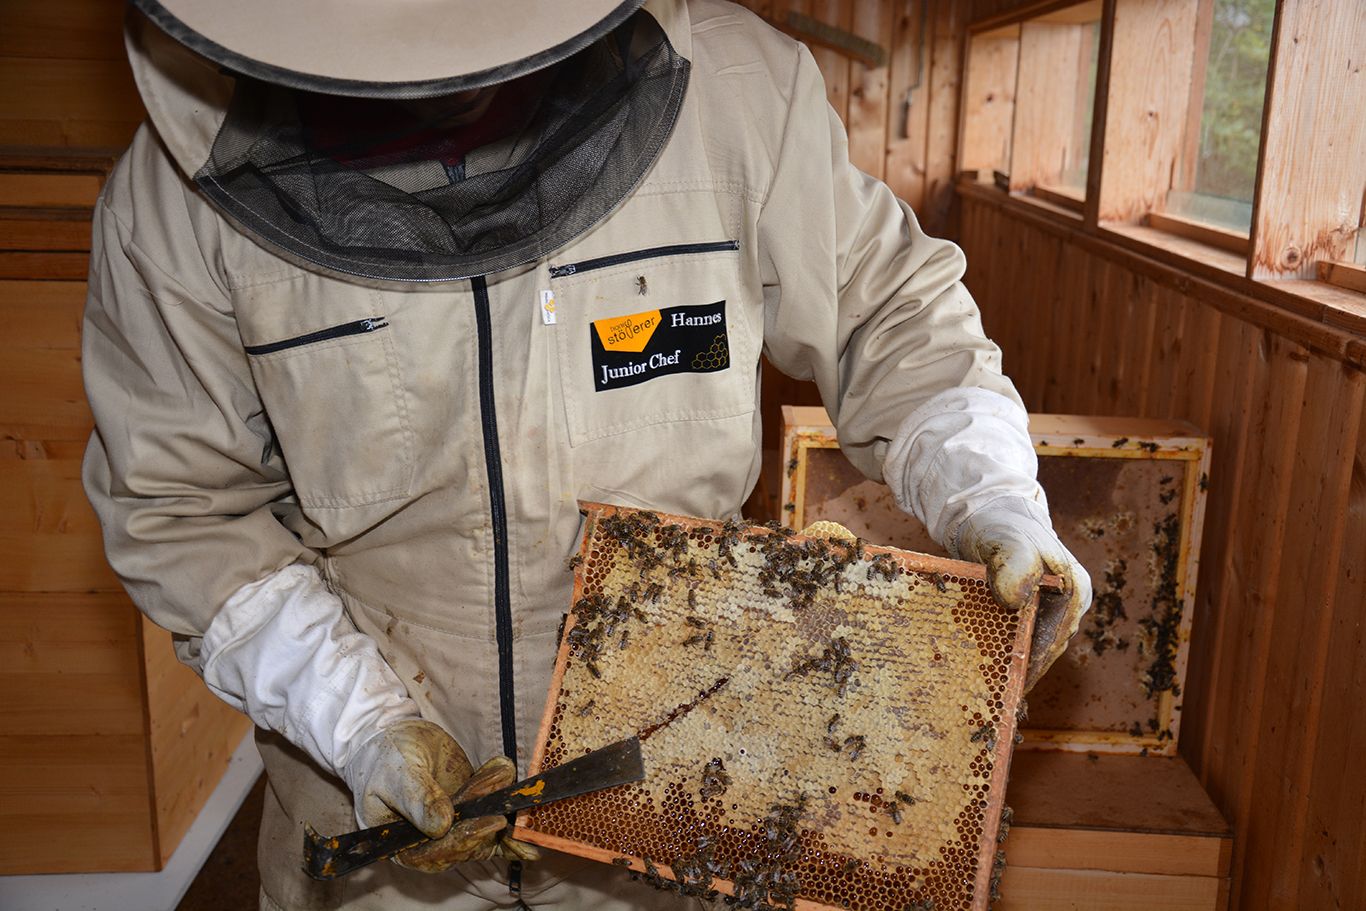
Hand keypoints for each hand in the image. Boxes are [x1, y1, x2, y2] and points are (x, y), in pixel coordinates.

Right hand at [340, 719, 539, 870]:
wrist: (396, 737)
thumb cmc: (387, 756)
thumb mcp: (399, 772)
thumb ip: (418, 798)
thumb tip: (440, 826)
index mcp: (401, 843)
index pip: (435, 852)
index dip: (465, 840)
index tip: (491, 823)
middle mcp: (427, 844)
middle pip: (464, 845)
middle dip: (488, 820)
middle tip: (503, 794)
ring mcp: (451, 829)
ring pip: (482, 835)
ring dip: (501, 812)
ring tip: (507, 783)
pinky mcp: (469, 815)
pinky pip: (491, 828)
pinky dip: (511, 831)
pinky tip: (528, 832)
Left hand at [953, 497, 1091, 691]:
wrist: (988, 513)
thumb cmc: (1003, 525)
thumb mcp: (1008, 542)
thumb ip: (1013, 565)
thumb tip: (1015, 599)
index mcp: (1074, 590)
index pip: (1055, 637)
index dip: (1034, 663)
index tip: (1011, 683)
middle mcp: (1068, 604)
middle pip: (1046, 647)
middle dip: (1023, 669)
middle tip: (996, 695)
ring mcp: (1050, 607)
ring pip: (1034, 645)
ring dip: (1013, 663)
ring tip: (988, 689)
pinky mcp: (1030, 608)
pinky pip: (1020, 636)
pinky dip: (1005, 650)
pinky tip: (984, 667)